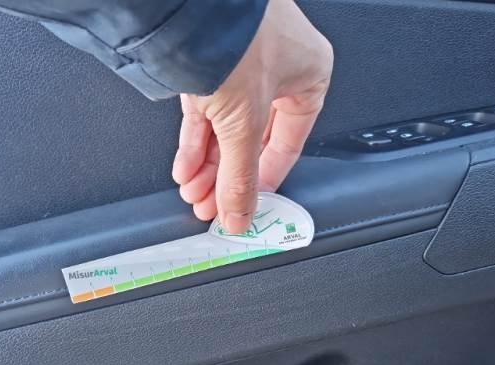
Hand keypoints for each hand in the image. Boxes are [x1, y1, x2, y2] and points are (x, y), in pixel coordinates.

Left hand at [171, 0, 332, 232]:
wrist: (189, 2)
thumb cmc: (235, 37)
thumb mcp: (243, 123)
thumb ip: (241, 177)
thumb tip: (240, 214)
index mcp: (309, 76)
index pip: (288, 145)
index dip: (265, 182)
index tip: (248, 207)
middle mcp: (279, 69)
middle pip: (251, 141)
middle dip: (227, 178)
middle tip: (214, 207)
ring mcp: (242, 64)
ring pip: (226, 128)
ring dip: (208, 166)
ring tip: (195, 193)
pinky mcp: (208, 61)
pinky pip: (205, 110)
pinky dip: (194, 142)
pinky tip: (185, 168)